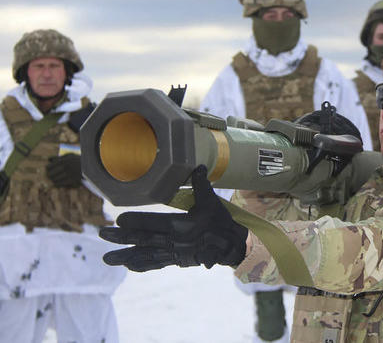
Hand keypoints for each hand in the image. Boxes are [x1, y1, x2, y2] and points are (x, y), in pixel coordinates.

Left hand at [46, 153, 81, 187]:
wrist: (91, 165)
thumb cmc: (78, 159)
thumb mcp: (69, 155)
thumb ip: (59, 157)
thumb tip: (49, 159)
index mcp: (63, 161)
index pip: (50, 166)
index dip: (47, 168)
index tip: (47, 170)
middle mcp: (65, 167)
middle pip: (51, 174)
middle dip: (49, 175)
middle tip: (48, 176)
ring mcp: (69, 174)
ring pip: (56, 179)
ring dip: (53, 180)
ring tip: (52, 180)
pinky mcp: (73, 179)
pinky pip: (62, 183)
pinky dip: (58, 184)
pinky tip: (56, 184)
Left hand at [99, 165, 247, 271]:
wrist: (231, 246)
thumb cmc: (220, 222)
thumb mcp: (211, 201)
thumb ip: (201, 184)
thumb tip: (197, 166)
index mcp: (181, 225)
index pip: (153, 223)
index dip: (135, 222)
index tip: (118, 219)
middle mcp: (174, 241)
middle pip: (143, 239)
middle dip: (121, 237)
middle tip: (102, 234)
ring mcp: (174, 252)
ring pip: (145, 254)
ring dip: (125, 256)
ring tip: (107, 259)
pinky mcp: (177, 260)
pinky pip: (156, 263)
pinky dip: (142, 264)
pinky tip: (128, 265)